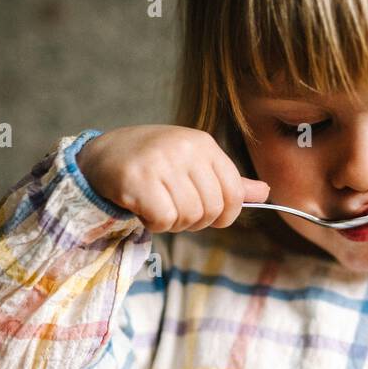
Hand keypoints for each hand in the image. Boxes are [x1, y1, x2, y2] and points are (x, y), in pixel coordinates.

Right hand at [76, 125, 269, 232]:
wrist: (102, 156)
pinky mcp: (137, 179)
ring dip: (173, 223)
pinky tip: (143, 208)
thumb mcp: (194, 164)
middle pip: (212, 210)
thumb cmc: (153, 163)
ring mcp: (161, 162)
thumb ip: (228, 181)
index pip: (235, 195)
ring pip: (188, 217)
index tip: (206, 214)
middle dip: (194, 221)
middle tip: (173, 208)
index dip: (224, 215)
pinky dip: (154, 224)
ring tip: (157, 205)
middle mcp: (185, 148)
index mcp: (204, 144)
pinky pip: (163, 220)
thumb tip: (265, 192)